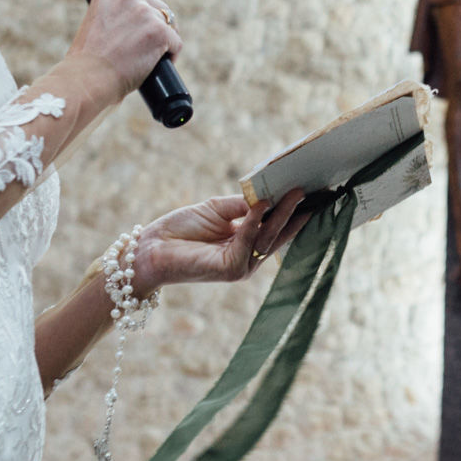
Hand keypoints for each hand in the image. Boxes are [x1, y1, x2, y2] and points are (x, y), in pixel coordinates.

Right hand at [64, 0, 181, 99]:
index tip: (145, 16)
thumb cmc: (88, 59)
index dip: (147, 2)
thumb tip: (141, 19)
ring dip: (164, 39)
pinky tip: (158, 65)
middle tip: (144, 45)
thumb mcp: (97, 21)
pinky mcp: (160, 32)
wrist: (87, 79)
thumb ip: (117, 12)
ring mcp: (146, 12)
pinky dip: (171, 55)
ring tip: (149, 57)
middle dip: (157, 24)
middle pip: (159, 6)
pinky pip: (176, 43)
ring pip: (170, 24)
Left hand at [132, 190, 308, 291]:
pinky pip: (248, 240)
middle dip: (293, 212)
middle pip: (276, 233)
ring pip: (267, 237)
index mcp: (245, 245)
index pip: (274, 229)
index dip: (291, 212)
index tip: (308, 194)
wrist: (151, 248)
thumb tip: (267, 196)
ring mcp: (241, 266)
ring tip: (294, 193)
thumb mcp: (217, 209)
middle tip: (308, 191)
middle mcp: (247, 258)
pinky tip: (263, 204)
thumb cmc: (180, 229)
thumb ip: (242, 205)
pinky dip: (256, 221)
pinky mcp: (231, 269)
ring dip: (281, 214)